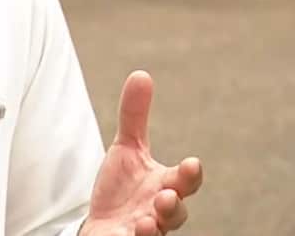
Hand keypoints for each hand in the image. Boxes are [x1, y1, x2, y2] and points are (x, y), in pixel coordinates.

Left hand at [80, 71, 202, 235]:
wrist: (102, 225)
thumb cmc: (122, 188)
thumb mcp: (126, 148)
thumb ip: (134, 116)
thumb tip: (141, 74)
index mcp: (166, 185)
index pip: (185, 182)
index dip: (190, 174)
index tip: (192, 164)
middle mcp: (160, 212)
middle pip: (177, 213)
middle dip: (174, 206)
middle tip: (167, 196)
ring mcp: (145, 232)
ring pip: (157, 234)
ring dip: (155, 228)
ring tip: (146, 220)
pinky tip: (125, 232)